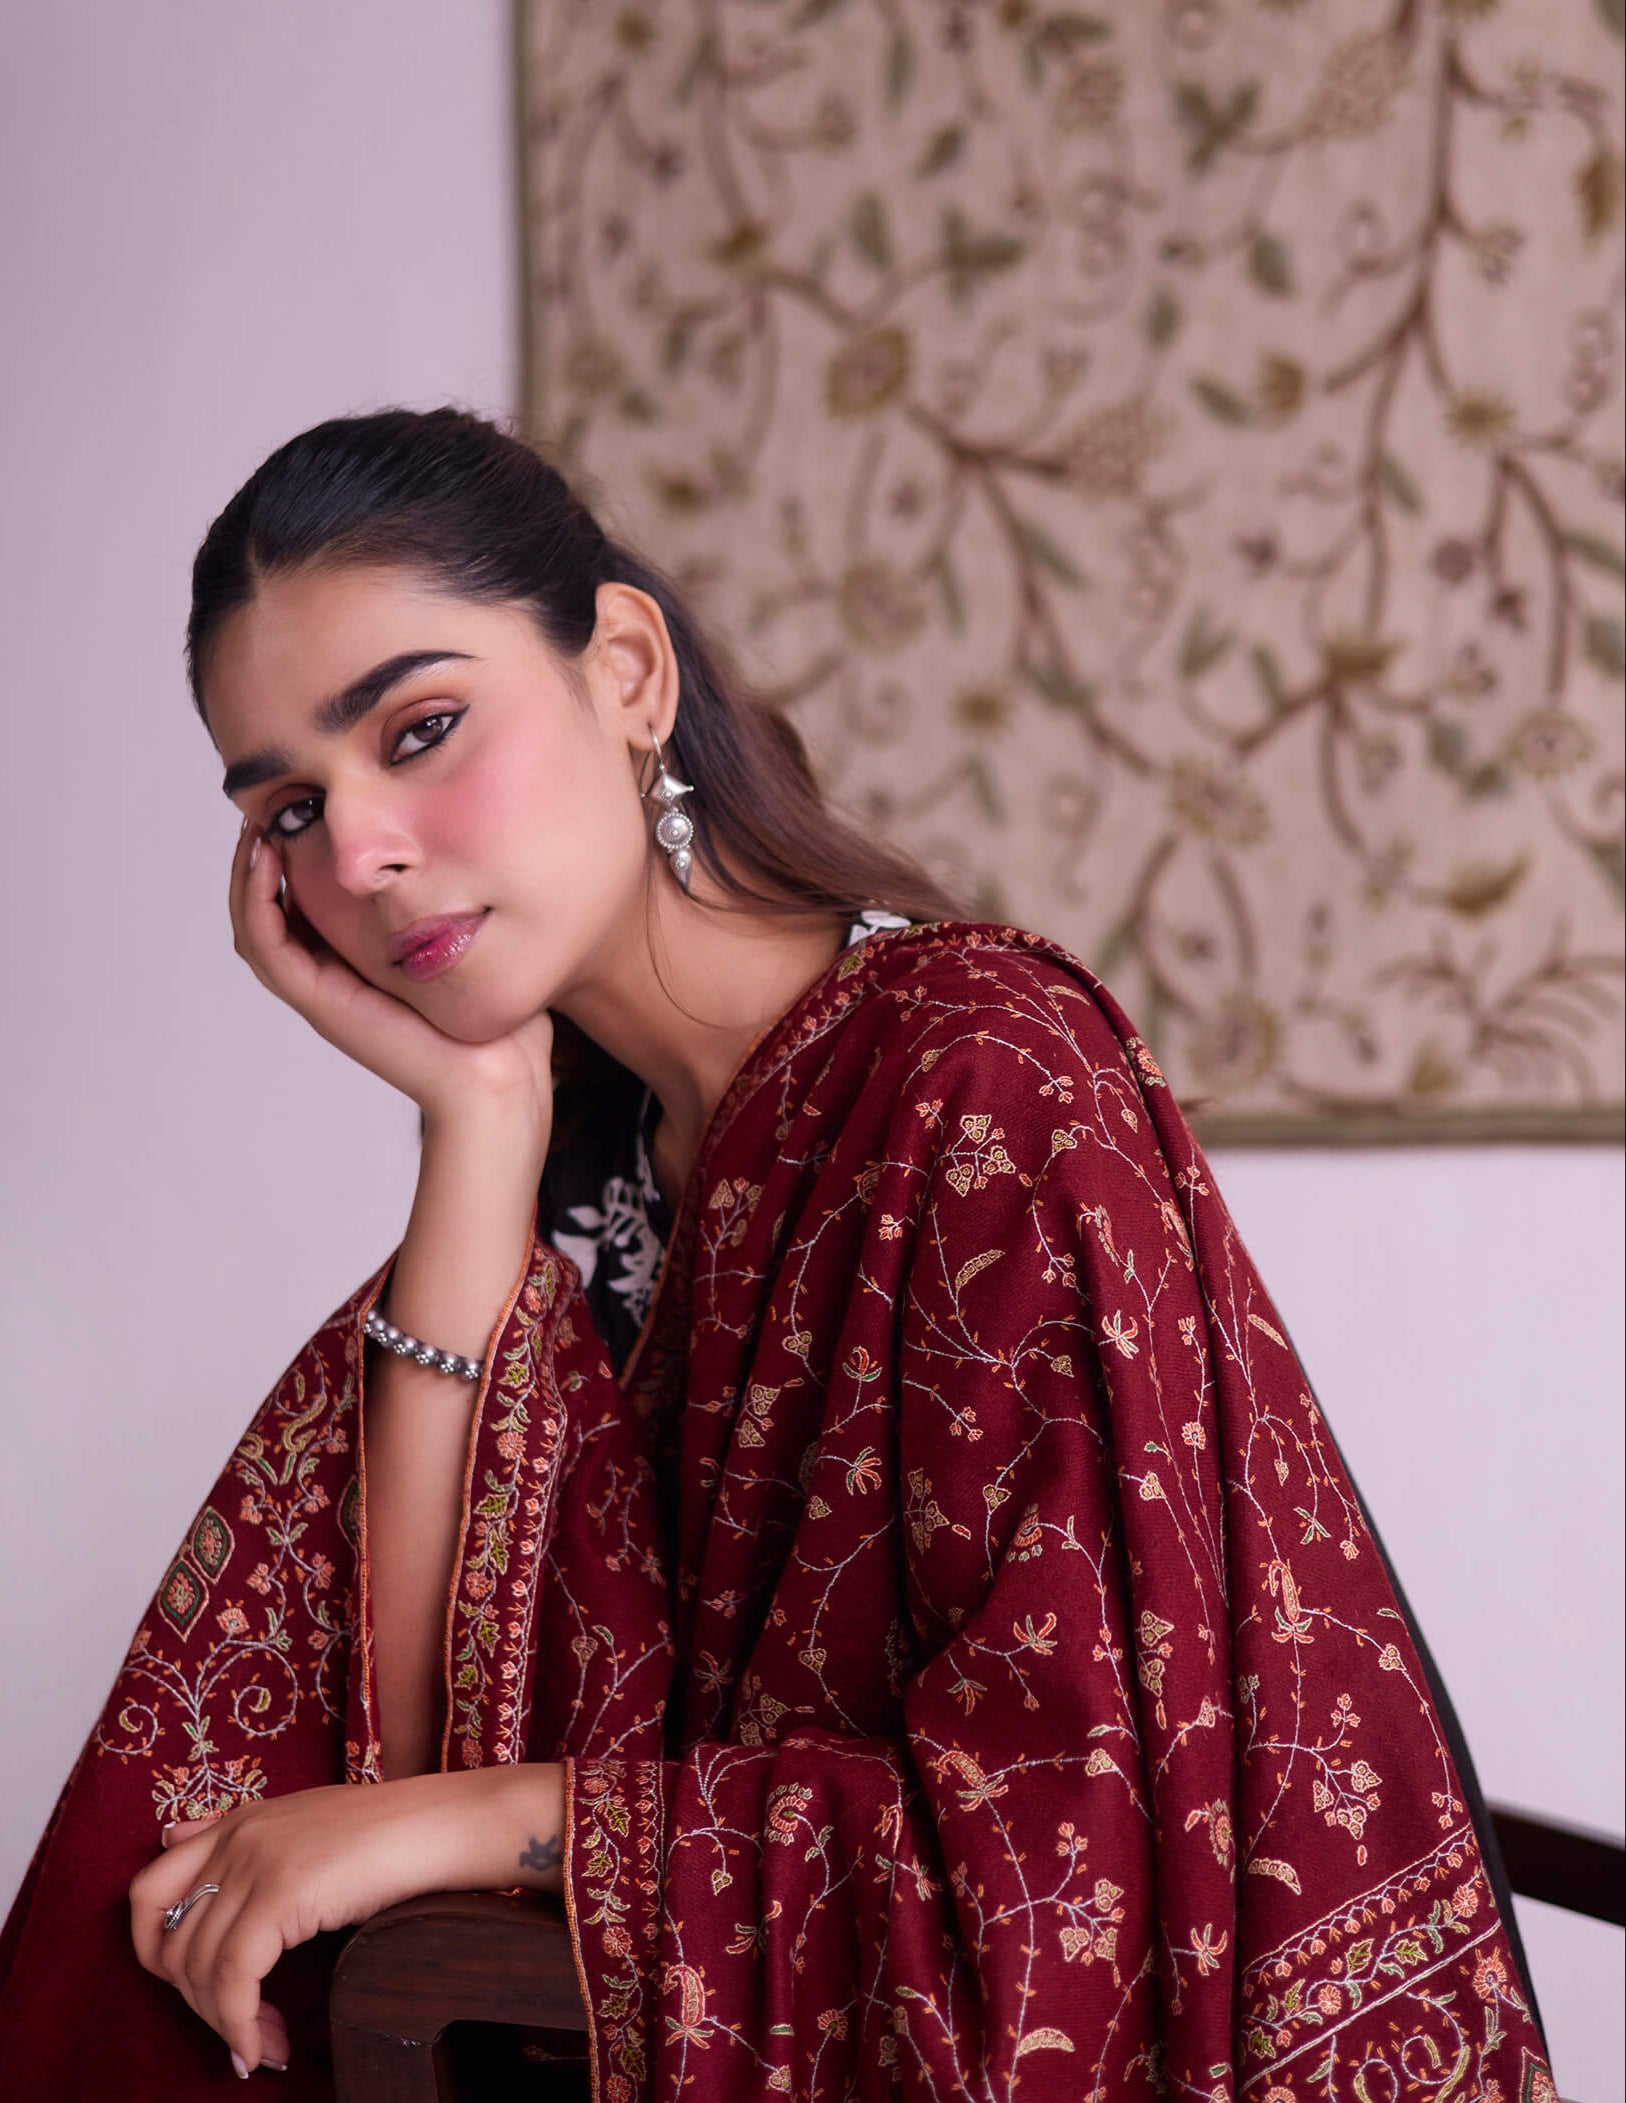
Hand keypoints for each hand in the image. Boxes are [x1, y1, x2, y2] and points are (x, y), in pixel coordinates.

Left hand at [129, 1770, 553, 2076]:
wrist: (439, 1824)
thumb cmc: (386, 1832)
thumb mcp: (300, 1821)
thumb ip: (237, 1833)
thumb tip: (170, 1837)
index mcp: (236, 1821)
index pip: (147, 1892)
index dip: (156, 1954)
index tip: (197, 1991)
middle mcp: (235, 1837)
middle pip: (170, 1942)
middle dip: (194, 2002)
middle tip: (240, 2029)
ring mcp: (256, 1861)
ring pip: (200, 1968)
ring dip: (226, 2024)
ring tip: (265, 2045)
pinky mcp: (282, 1891)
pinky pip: (235, 1977)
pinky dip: (241, 2025)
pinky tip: (266, 2047)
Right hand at [227, 819, 555, 1142]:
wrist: (499, 1080)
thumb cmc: (501, 1025)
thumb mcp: (475, 947)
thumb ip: (458, 906)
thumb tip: (475, 851)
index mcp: (359, 966)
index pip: (303, 904)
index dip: (290, 855)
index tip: (299, 805)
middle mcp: (332, 978)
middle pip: (267, 911)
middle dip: (258, 857)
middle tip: (262, 806)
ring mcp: (322, 992)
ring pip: (255, 926)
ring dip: (245, 873)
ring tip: (254, 826)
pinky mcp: (322, 1002)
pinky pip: (268, 947)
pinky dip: (255, 901)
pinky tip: (265, 859)